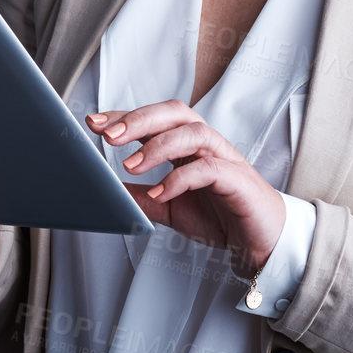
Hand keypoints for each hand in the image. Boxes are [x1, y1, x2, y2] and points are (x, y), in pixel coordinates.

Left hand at [87, 101, 286, 275]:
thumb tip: (108, 192)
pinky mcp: (236, 178)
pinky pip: (208, 168)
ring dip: (158, 146)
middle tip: (109, 135)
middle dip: (139, 120)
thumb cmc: (221, 215)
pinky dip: (181, 178)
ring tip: (131, 165)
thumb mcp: (170, 207)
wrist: (259, 239)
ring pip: (192, 132)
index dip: (124, 116)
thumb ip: (144, 197)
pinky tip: (162, 191)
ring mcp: (222, 157)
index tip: (93, 122)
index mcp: (187, 145)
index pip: (154, 119)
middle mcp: (205, 143)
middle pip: (174, 113)